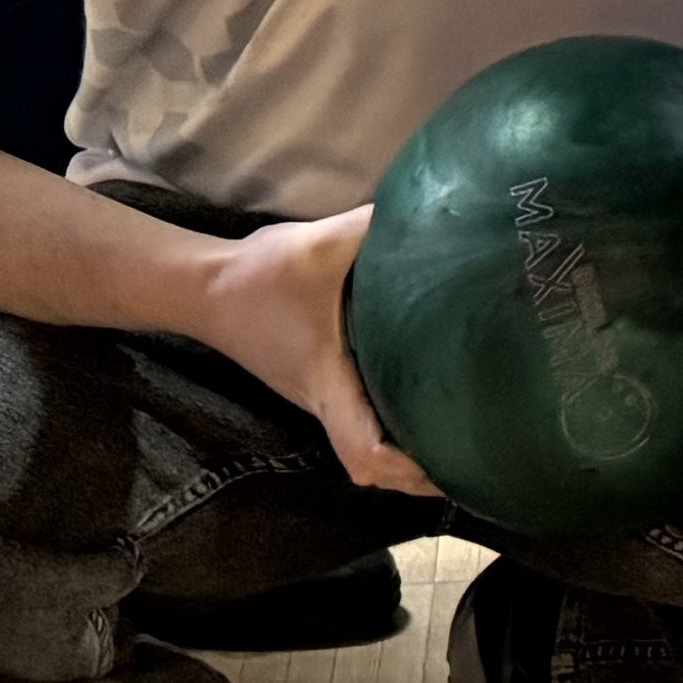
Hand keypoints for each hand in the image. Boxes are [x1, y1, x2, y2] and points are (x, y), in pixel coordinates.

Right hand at [191, 203, 440, 497]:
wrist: (204, 287)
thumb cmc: (260, 276)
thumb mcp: (320, 244)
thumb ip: (374, 228)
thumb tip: (430, 212)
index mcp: (328, 384)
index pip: (366, 454)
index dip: (408, 471)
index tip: (453, 462)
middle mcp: (325, 403)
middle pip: (376, 466)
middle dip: (423, 470)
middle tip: (478, 451)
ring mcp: (319, 397)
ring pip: (368, 443)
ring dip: (409, 448)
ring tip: (464, 429)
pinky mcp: (317, 381)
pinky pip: (361, 416)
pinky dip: (392, 421)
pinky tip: (425, 392)